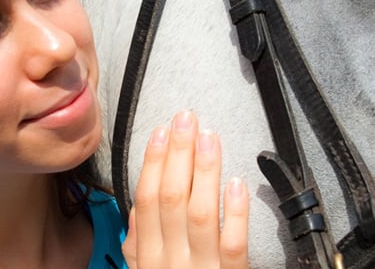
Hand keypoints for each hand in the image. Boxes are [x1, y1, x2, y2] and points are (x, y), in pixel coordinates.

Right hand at [122, 110, 249, 267]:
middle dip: (178, 153)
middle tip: (186, 120)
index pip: (147, 199)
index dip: (154, 161)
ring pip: (201, 214)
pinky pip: (233, 246)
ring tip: (209, 138)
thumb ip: (138, 242)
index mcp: (149, 255)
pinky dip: (235, 213)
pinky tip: (237, 185)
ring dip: (204, 171)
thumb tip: (137, 206)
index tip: (162, 131)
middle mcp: (171, 261)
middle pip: (172, 198)